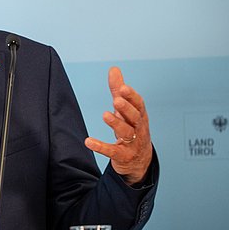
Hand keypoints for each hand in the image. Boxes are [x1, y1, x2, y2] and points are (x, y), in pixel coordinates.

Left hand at [85, 67, 152, 185]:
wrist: (139, 161)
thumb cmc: (132, 129)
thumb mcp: (126, 110)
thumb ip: (118, 90)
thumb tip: (114, 69)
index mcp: (140, 116)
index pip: (139, 104)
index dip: (132, 96)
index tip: (123, 88)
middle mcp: (139, 129)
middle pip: (135, 118)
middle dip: (126, 109)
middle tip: (116, 100)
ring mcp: (133, 143)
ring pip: (127, 133)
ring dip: (116, 124)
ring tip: (105, 115)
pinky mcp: (123, 156)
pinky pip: (113, 151)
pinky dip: (101, 147)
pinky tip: (88, 141)